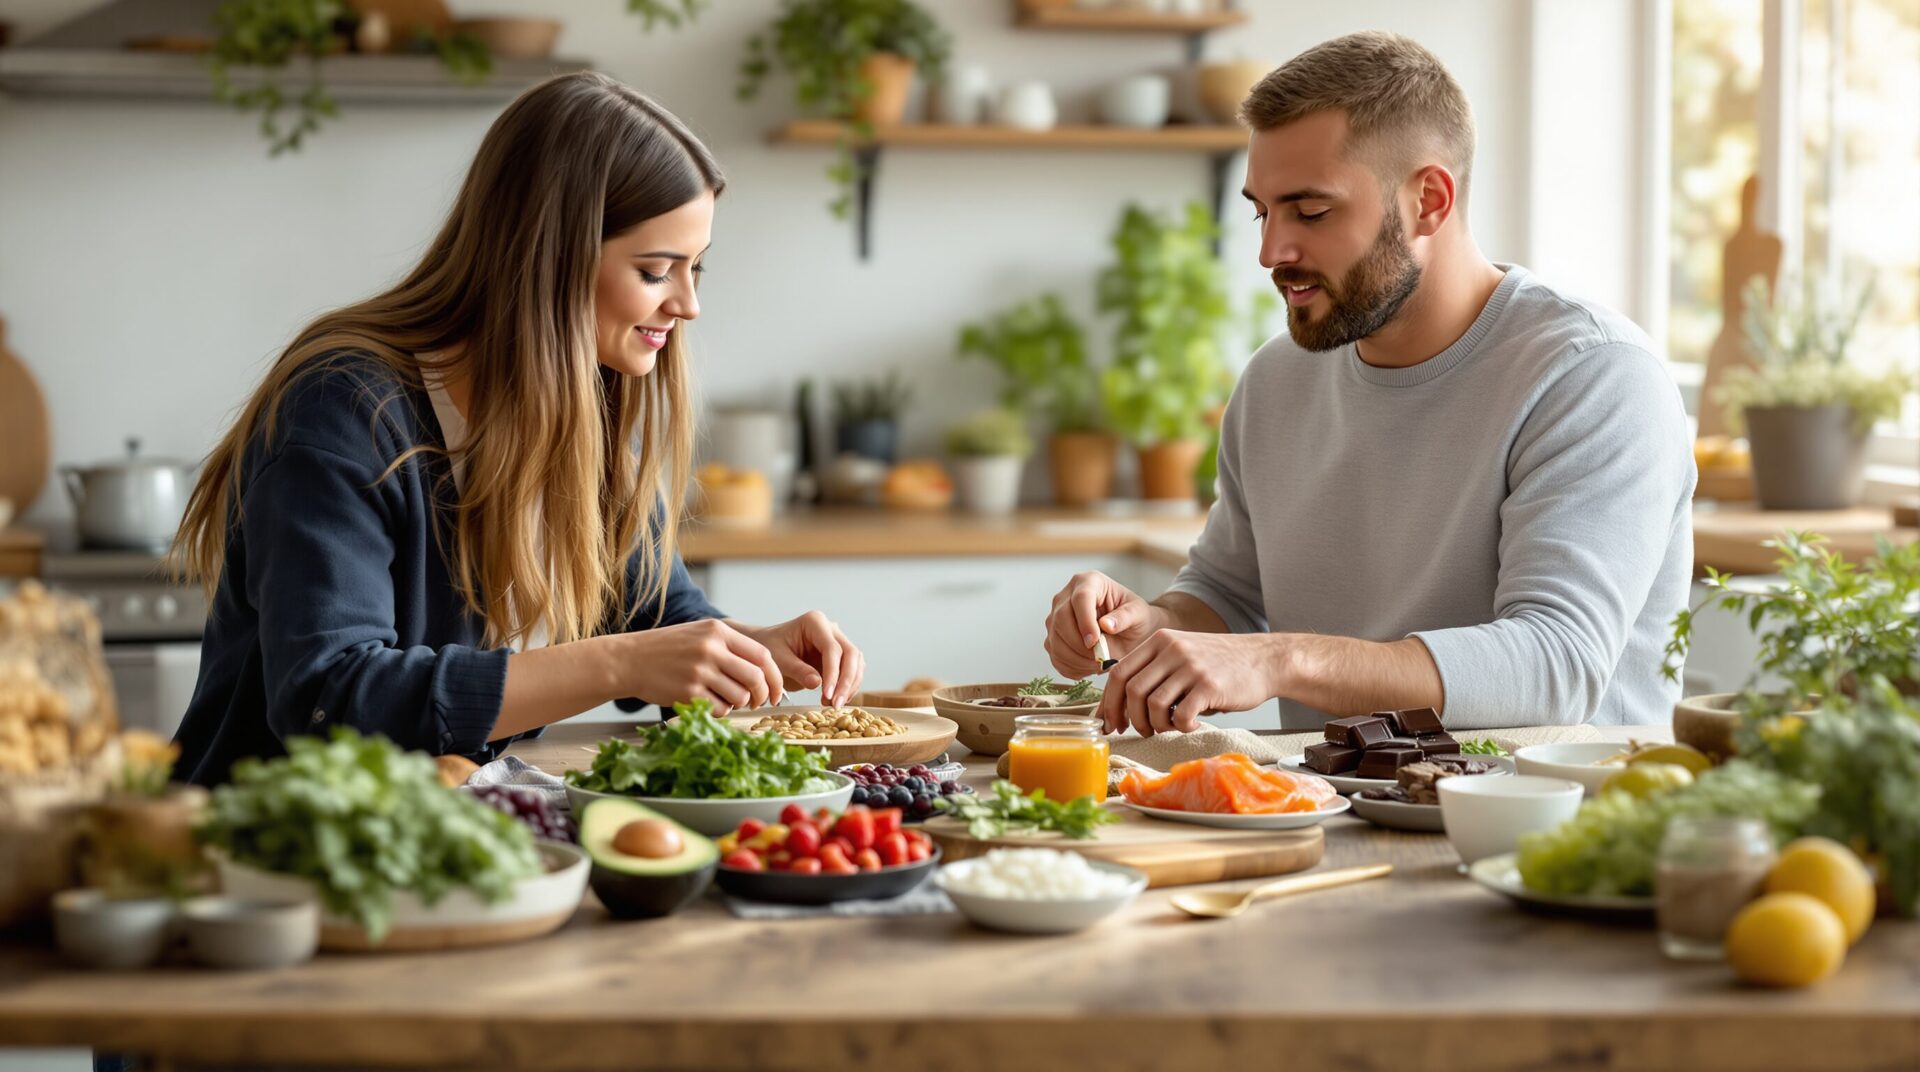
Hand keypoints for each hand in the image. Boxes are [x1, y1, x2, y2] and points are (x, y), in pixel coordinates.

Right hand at [619, 619, 782, 714]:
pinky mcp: (688, 692)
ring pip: (740, 696)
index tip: (776, 691)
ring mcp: (699, 671)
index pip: (762, 655)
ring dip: (740, 704)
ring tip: (729, 701)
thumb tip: (764, 670)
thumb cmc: (668, 649)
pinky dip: (721, 710)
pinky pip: (720, 708)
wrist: (629, 659)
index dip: (775, 677)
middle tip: (758, 703)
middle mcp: (711, 649)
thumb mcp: (699, 633)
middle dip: (763, 695)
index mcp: (718, 631)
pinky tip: (711, 704)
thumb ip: (729, 645)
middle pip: (756, 677)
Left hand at [734, 611, 864, 707]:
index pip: (832, 648)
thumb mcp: (779, 660)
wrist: (769, 647)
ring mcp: (838, 641)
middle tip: (836, 704)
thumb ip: (797, 670)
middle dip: (846, 681)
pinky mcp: (841, 656)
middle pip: (850, 654)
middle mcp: (831, 629)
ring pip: (856, 663)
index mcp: (815, 622)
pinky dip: (848, 687)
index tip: (827, 695)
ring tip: (833, 704)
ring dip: (850, 686)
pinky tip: (835, 700)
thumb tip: (818, 684)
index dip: (833, 673)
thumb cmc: (771, 648)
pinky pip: (853, 671)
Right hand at [1043, 571, 1158, 679]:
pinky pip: (1054, 654)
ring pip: (1054, 639)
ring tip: (1097, 665)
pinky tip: (1088, 668)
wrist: (1127, 629)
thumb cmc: (1134, 617)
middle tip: (1099, 659)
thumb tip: (1106, 625)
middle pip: (1061, 619)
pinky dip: (1070, 667)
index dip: (1085, 622)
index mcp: (1090, 582)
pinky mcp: (1053, 635)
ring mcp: (1056, 615)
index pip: (1081, 598)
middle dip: (1079, 645)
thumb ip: (1125, 617)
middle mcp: (1067, 595)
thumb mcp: (1138, 614)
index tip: (1094, 642)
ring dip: (1075, 659)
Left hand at [1097, 631, 1282, 736]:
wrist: (1263, 659)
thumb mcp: (1182, 654)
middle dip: (1130, 718)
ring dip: (1156, 725)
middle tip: (1141, 730)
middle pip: (1131, 691)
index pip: (1118, 673)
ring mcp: (1190, 667)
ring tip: (1168, 727)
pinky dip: (1181, 727)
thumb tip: (1119, 705)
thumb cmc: (1218, 664)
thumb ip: (1154, 670)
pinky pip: (1180, 716)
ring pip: (1153, 705)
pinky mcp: (1209, 686)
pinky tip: (1191, 724)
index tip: (1109, 723)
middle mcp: (1172, 650)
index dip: (1109, 702)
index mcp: (1159, 641)